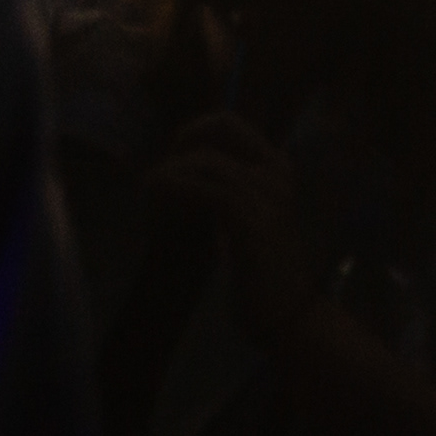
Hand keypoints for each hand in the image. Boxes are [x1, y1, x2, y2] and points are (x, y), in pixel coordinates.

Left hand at [144, 113, 322, 339]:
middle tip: (154, 178)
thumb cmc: (263, 271)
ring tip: (147, 191)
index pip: (228, 122)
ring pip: (206, 162)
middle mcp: (276, 173)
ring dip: (169, 173)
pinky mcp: (252, 223)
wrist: (289, 313)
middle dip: (177, 149)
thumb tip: (182, 173)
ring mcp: (268, 196)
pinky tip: (157, 200)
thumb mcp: (247, 219)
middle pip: (216, 132)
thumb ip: (225, 192)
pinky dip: (176, 190)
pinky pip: (207, 191)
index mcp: (277, 168)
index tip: (169, 157)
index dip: (193, 131)